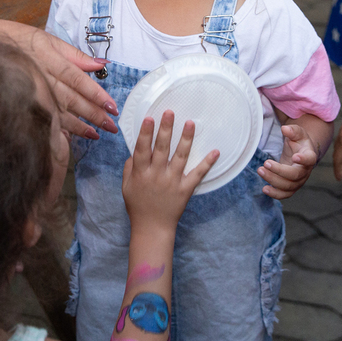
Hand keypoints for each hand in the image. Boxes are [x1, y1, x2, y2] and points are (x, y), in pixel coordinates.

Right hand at [0, 21, 117, 138]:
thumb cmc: (19, 40)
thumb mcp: (48, 40)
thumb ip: (75, 55)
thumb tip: (100, 65)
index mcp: (51, 61)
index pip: (79, 81)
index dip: (96, 95)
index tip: (112, 107)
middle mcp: (43, 79)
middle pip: (73, 100)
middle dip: (94, 114)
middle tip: (111, 126)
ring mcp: (32, 92)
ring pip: (60, 113)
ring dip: (79, 126)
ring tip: (96, 135)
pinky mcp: (23, 102)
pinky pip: (43, 118)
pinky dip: (58, 129)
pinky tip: (70, 137)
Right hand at [123, 111, 218, 229]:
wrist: (152, 228)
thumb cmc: (138, 206)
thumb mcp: (126, 186)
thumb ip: (129, 167)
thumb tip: (135, 151)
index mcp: (141, 173)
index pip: (142, 149)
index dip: (146, 133)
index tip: (150, 117)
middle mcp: (156, 175)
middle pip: (162, 148)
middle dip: (166, 129)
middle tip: (171, 112)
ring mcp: (172, 182)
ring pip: (180, 157)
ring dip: (186, 139)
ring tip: (191, 123)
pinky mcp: (185, 190)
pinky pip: (197, 175)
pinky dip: (207, 164)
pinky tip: (215, 152)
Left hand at [260, 123, 318, 199]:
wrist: (299, 154)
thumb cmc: (299, 142)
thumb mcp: (297, 133)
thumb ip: (292, 130)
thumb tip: (285, 129)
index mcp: (309, 156)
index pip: (309, 160)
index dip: (304, 160)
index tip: (295, 157)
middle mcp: (305, 171)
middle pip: (295, 175)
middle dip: (279, 171)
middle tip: (266, 163)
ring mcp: (299, 181)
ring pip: (288, 186)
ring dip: (273, 180)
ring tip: (260, 170)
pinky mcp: (291, 187)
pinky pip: (284, 194)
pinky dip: (275, 194)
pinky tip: (264, 189)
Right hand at [332, 121, 341, 179]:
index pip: (338, 160)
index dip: (338, 170)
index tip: (339, 179)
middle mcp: (340, 138)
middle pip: (336, 154)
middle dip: (337, 165)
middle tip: (339, 174)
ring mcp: (341, 132)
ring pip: (337, 148)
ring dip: (338, 157)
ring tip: (341, 164)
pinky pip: (339, 142)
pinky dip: (340, 149)